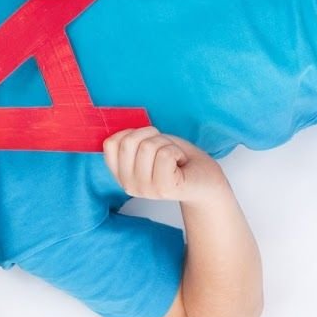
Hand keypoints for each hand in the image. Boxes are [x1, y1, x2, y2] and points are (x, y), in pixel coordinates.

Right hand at [102, 126, 226, 204]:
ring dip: (167, 144)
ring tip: (174, 157)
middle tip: (165, 148)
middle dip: (152, 136)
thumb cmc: (178, 159)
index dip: (132, 132)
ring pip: (148, 146)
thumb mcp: (148, 147)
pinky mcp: (164, 188)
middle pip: (129, 142)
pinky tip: (180, 163)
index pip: (110, 144)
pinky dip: (177, 151)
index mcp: (121, 174)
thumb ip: (130, 142)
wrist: (206, 179)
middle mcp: (129, 185)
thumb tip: (119, 127)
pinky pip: (165, 154)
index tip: (148, 141)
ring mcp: (145, 189)